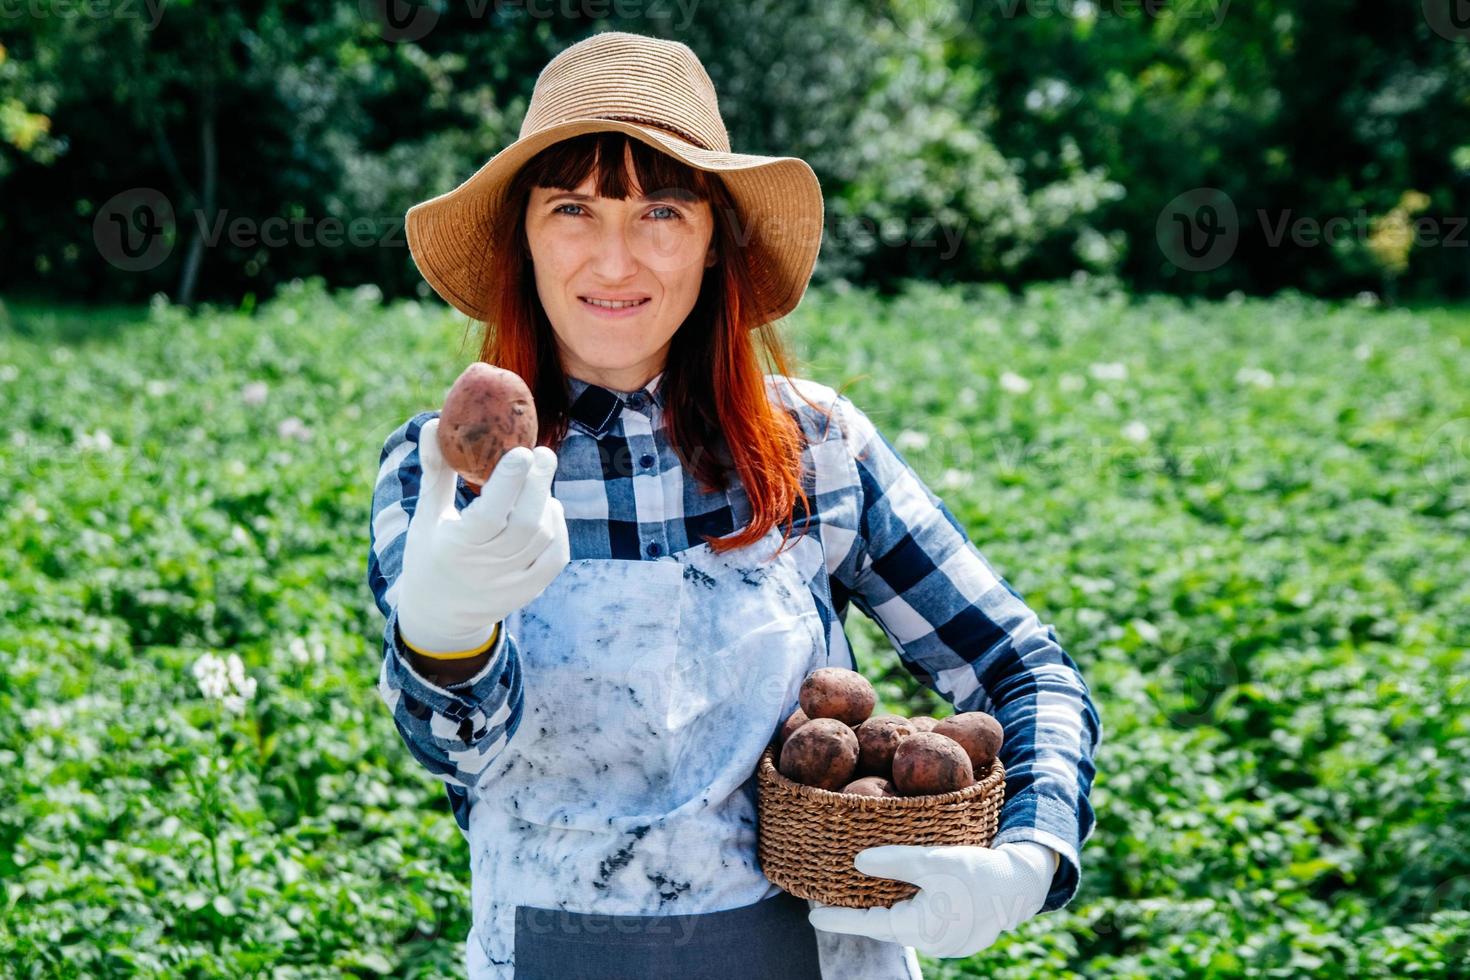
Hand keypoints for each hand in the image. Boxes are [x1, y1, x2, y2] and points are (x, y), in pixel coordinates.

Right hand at [395, 416, 569, 654]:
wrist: (439, 615)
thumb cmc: (430, 553)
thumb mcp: (426, 516)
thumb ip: (436, 471)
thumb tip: (435, 424)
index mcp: (455, 548)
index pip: (489, 515)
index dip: (508, 482)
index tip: (523, 451)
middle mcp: (485, 569)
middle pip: (525, 524)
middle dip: (539, 484)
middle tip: (544, 453)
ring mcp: (510, 584)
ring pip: (543, 537)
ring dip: (547, 502)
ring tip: (541, 480)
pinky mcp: (529, 592)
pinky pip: (557, 557)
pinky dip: (559, 529)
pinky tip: (550, 509)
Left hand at [807, 841, 1056, 958]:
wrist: (1022, 884)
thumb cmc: (978, 870)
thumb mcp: (933, 861)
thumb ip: (894, 862)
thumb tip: (857, 862)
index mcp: (920, 927)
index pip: (868, 924)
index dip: (838, 919)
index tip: (811, 915)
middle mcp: (929, 942)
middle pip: (883, 926)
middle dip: (857, 914)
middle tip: (828, 900)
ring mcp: (945, 943)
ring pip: (903, 925)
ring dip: (881, 911)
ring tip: (857, 896)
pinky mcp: (957, 936)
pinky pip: (920, 924)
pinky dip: (904, 911)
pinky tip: (897, 896)